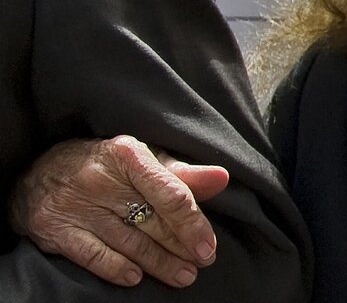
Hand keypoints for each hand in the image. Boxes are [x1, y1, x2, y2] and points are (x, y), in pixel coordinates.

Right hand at [8, 135, 228, 287]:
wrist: (39, 172)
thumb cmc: (106, 166)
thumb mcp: (143, 161)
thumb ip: (182, 174)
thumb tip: (222, 178)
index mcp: (128, 155)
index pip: (169, 194)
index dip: (192, 223)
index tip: (208, 246)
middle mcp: (100, 179)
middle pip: (151, 220)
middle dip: (180, 246)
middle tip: (201, 262)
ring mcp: (76, 204)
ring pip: (128, 241)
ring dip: (158, 263)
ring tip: (183, 275)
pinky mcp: (55, 228)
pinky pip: (93, 254)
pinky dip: (116, 268)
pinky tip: (136, 278)